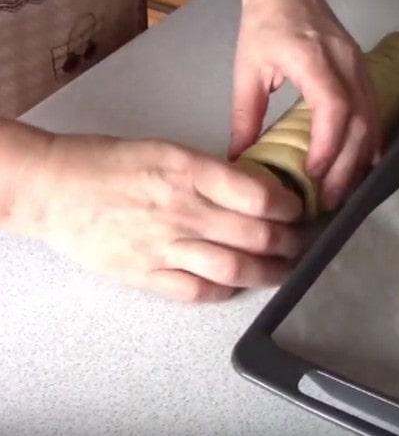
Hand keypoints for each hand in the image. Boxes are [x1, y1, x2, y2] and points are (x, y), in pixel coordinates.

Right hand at [6, 123, 302, 301]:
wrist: (55, 189)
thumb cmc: (109, 164)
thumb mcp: (168, 150)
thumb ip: (211, 173)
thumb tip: (255, 190)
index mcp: (189, 171)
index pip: (258, 195)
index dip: (288, 207)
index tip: (297, 210)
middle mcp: (182, 210)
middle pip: (256, 235)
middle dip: (289, 243)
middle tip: (301, 243)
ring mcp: (165, 246)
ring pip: (235, 268)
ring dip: (269, 273)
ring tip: (284, 271)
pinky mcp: (147, 275)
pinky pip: (199, 291)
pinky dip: (226, 290)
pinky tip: (238, 285)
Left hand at [230, 0, 380, 210]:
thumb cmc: (265, 27)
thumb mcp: (247, 70)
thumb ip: (245, 116)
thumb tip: (240, 160)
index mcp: (313, 60)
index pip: (333, 107)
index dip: (327, 145)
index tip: (312, 174)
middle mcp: (345, 64)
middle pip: (358, 122)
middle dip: (346, 166)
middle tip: (330, 200)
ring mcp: (360, 67)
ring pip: (372, 120)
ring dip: (360, 159)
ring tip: (344, 190)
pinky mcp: (364, 73)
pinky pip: (375, 112)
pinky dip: (370, 142)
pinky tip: (362, 165)